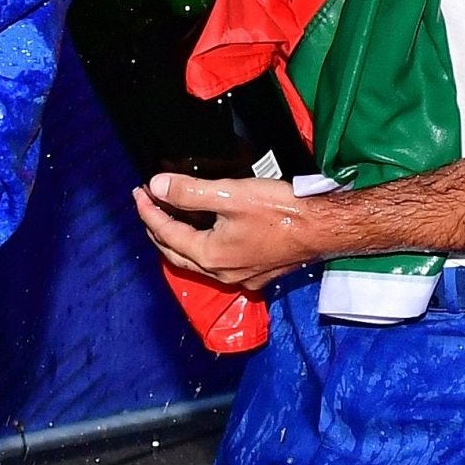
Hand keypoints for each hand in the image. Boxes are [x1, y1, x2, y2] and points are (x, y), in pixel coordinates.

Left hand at [134, 173, 327, 289]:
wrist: (324, 228)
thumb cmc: (280, 210)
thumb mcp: (229, 195)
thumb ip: (188, 192)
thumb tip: (156, 187)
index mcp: (210, 256)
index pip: (166, 233)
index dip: (148, 211)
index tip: (139, 191)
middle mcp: (222, 273)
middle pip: (176, 252)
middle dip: (158, 228)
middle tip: (148, 204)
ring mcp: (241, 277)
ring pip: (197, 259)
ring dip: (179, 238)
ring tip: (170, 215)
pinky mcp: (258, 273)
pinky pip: (218, 262)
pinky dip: (203, 246)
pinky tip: (206, 231)